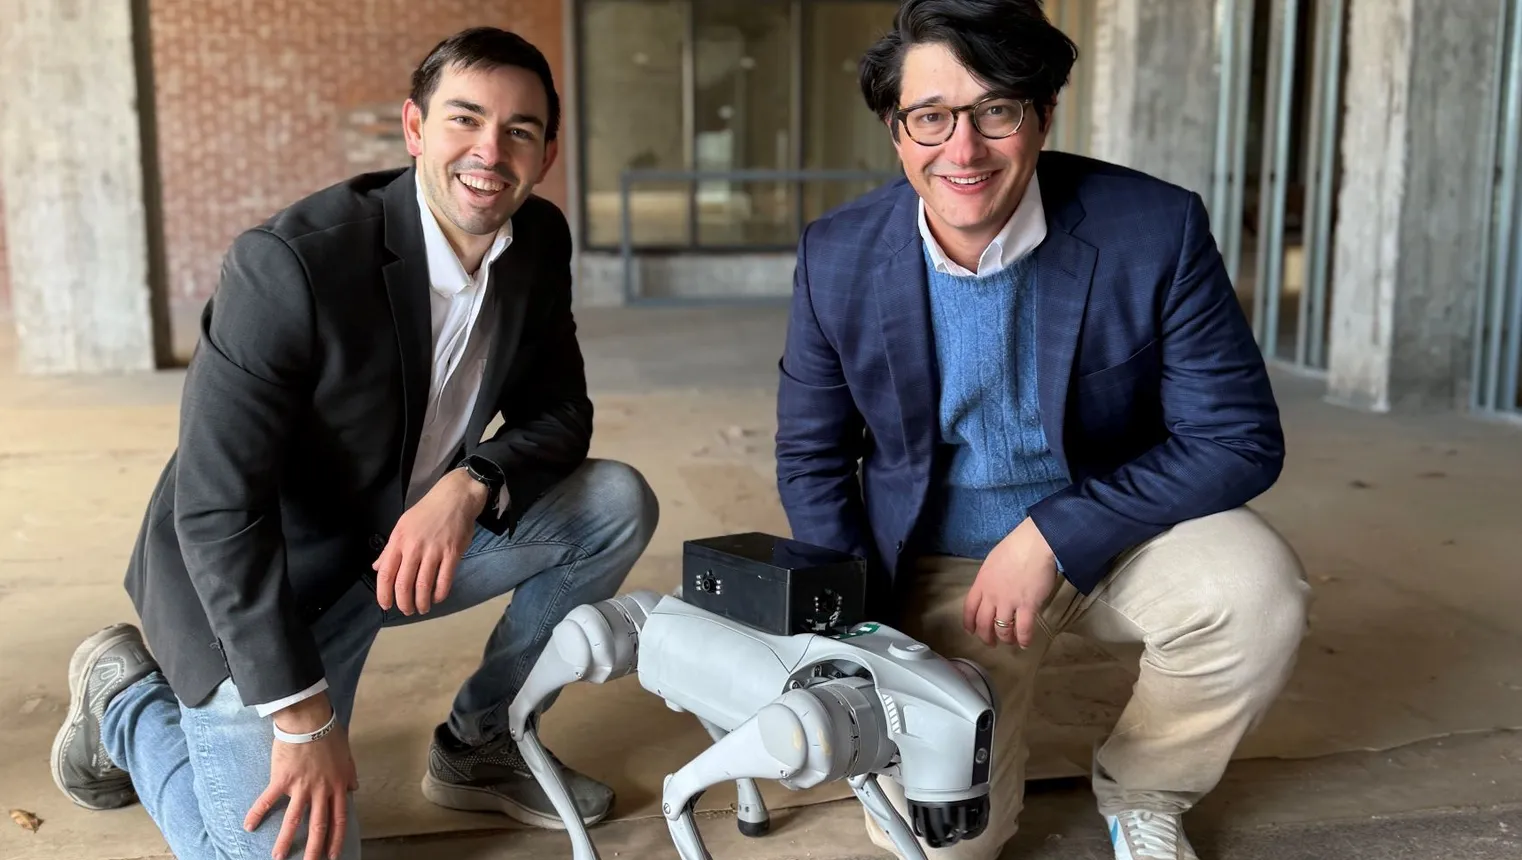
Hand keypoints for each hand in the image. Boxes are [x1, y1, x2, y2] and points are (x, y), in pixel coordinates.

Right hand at [245, 694, 357, 859]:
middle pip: (318, 826)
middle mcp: (321, 791)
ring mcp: (302, 787)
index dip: (336, 839)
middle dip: (314, 849)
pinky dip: (257, 813)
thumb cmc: (330, 734)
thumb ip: (350, 774)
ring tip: (278, 857)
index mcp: (338, 786)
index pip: (339, 819)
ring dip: (285, 840)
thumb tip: (354, 788)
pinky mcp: (282, 779)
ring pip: (294, 820)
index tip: (333, 855)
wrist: (310, 720)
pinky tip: (248, 826)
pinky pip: (268, 800)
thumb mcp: (347, 755)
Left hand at [372, 468, 487, 613]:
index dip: (384, 594)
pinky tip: (437, 597)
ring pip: (424, 584)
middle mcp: (414, 547)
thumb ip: (390, 549)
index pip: (386, 573)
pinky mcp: (452, 552)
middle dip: (404, 603)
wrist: (454, 497)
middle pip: (404, 583)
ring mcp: (434, 550)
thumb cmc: (427, 511)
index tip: (386, 606)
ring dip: (422, 602)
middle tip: (407, 610)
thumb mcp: (403, 526)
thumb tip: (378, 567)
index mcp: (398, 540)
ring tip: (422, 608)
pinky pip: (444, 579)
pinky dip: (440, 593)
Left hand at [963, 518, 1060, 648]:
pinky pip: (1023, 629)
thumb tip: (992, 588)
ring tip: (1010, 642)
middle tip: (991, 643)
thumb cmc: (1015, 548)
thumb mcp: (992, 562)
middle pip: (983, 624)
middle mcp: (992, 595)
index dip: (969, 623)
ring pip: (1002, 630)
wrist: (1035, 544)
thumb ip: (989, 578)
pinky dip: (1024, 639)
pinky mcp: (1027, 605)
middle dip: (986, 637)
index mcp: (981, 583)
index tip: (972, 631)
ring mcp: (1009, 602)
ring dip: (1005, 639)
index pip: (969, 609)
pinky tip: (1025, 643)